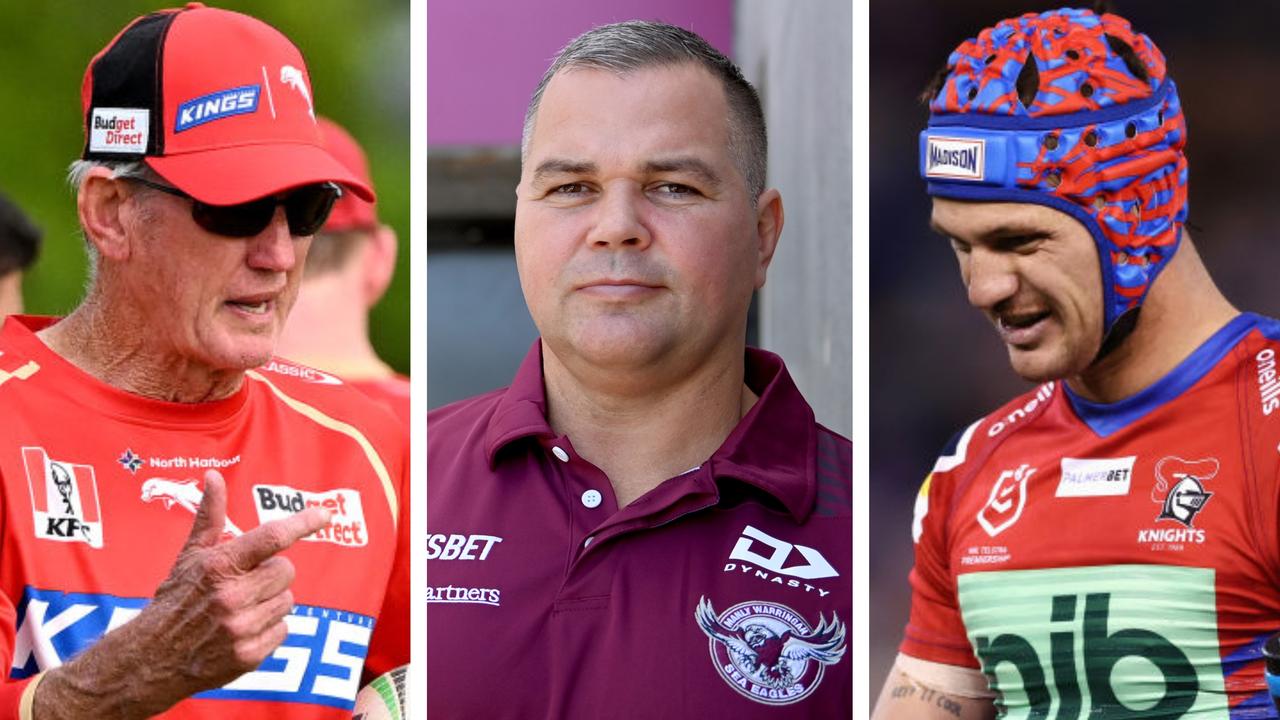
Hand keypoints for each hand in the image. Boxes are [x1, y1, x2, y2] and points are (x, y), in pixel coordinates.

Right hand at [32, 470, 332, 719]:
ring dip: (269, 603)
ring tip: (238, 610)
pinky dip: (267, 629)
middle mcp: (231, 596)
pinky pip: (283, 629)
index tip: (324, 515)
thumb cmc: (176, 599)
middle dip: (270, 575)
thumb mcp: (189, 556)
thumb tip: (214, 476)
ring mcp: (241, 627)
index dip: (301, 523)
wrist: (149, 659)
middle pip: (286, 571)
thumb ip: (209, 517)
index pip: (272, 537)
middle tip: (243, 585)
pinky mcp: (249, 655)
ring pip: (288, 601)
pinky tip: (240, 632)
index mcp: (218, 566)